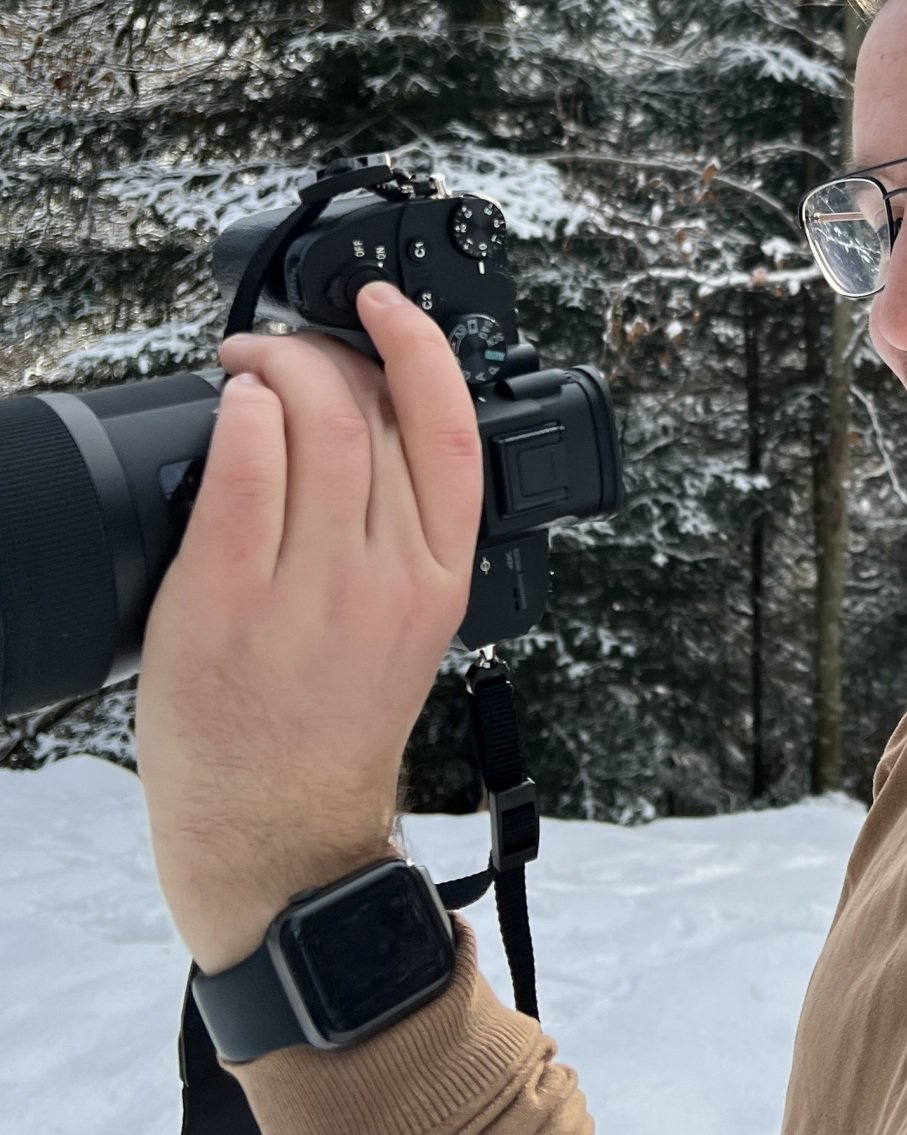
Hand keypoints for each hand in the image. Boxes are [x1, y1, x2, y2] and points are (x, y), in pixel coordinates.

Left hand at [135, 282, 483, 973]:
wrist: (282, 829)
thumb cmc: (332, 731)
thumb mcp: (405, 628)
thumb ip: (396, 535)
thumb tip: (353, 431)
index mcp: (441, 575)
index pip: (452, 427)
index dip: (420, 343)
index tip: (383, 304)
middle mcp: (388, 574)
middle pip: (374, 410)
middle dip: (323, 349)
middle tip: (281, 351)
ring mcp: (311, 589)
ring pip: (313, 426)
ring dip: (274, 368)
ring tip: (243, 371)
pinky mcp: (226, 603)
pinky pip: (243, 476)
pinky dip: (240, 420)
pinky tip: (230, 409)